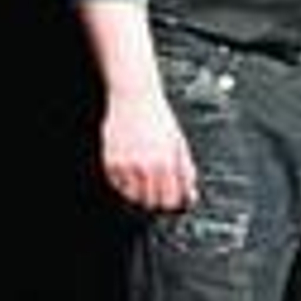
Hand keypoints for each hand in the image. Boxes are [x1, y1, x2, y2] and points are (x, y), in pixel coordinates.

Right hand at [101, 90, 198, 210]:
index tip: (171, 198)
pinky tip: (130, 168)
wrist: (134, 97)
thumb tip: (190, 196)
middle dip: (156, 199)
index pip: (169, 202)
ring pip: (132, 197)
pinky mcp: (110, 161)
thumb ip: (186, 172)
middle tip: (157, 187)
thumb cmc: (159, 119)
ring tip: (143, 176)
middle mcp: (145, 166)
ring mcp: (125, 165)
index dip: (172, 203)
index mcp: (166, 162)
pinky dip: (123, 183)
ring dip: (139, 193)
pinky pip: (117, 185)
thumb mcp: (179, 144)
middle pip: (150, 203)